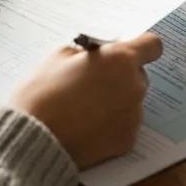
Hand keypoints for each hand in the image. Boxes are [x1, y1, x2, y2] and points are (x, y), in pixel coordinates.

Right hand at [8, 33, 162, 168]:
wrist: (33, 139)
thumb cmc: (41, 95)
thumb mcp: (58, 56)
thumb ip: (87, 52)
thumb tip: (97, 55)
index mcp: (120, 60)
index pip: (152, 45)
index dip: (140, 47)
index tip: (126, 53)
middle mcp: (134, 86)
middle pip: (138, 75)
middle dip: (120, 77)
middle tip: (93, 83)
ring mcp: (133, 115)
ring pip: (131, 102)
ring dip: (116, 102)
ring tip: (84, 109)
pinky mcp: (127, 140)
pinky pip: (124, 125)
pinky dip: (111, 125)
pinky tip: (87, 127)